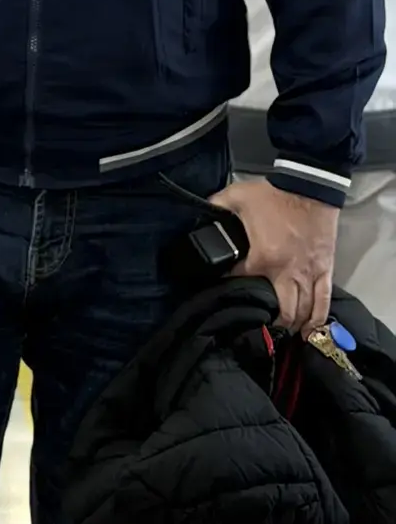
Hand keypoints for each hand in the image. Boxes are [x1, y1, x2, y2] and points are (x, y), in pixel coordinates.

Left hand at [210, 177, 338, 336]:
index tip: (221, 295)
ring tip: (282, 335)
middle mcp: (286, 272)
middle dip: (270, 324)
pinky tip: (311, 332)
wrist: (310, 187)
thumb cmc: (273, 194)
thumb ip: (215, 208)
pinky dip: (318, 319)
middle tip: (259, 331)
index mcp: (262, 258)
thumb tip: (198, 216)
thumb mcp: (235, 197)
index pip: (240, 282)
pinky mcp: (324, 270)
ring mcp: (307, 274)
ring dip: (292, 325)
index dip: (228, 290)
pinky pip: (323, 301)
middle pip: (280, 310)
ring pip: (303, 311)